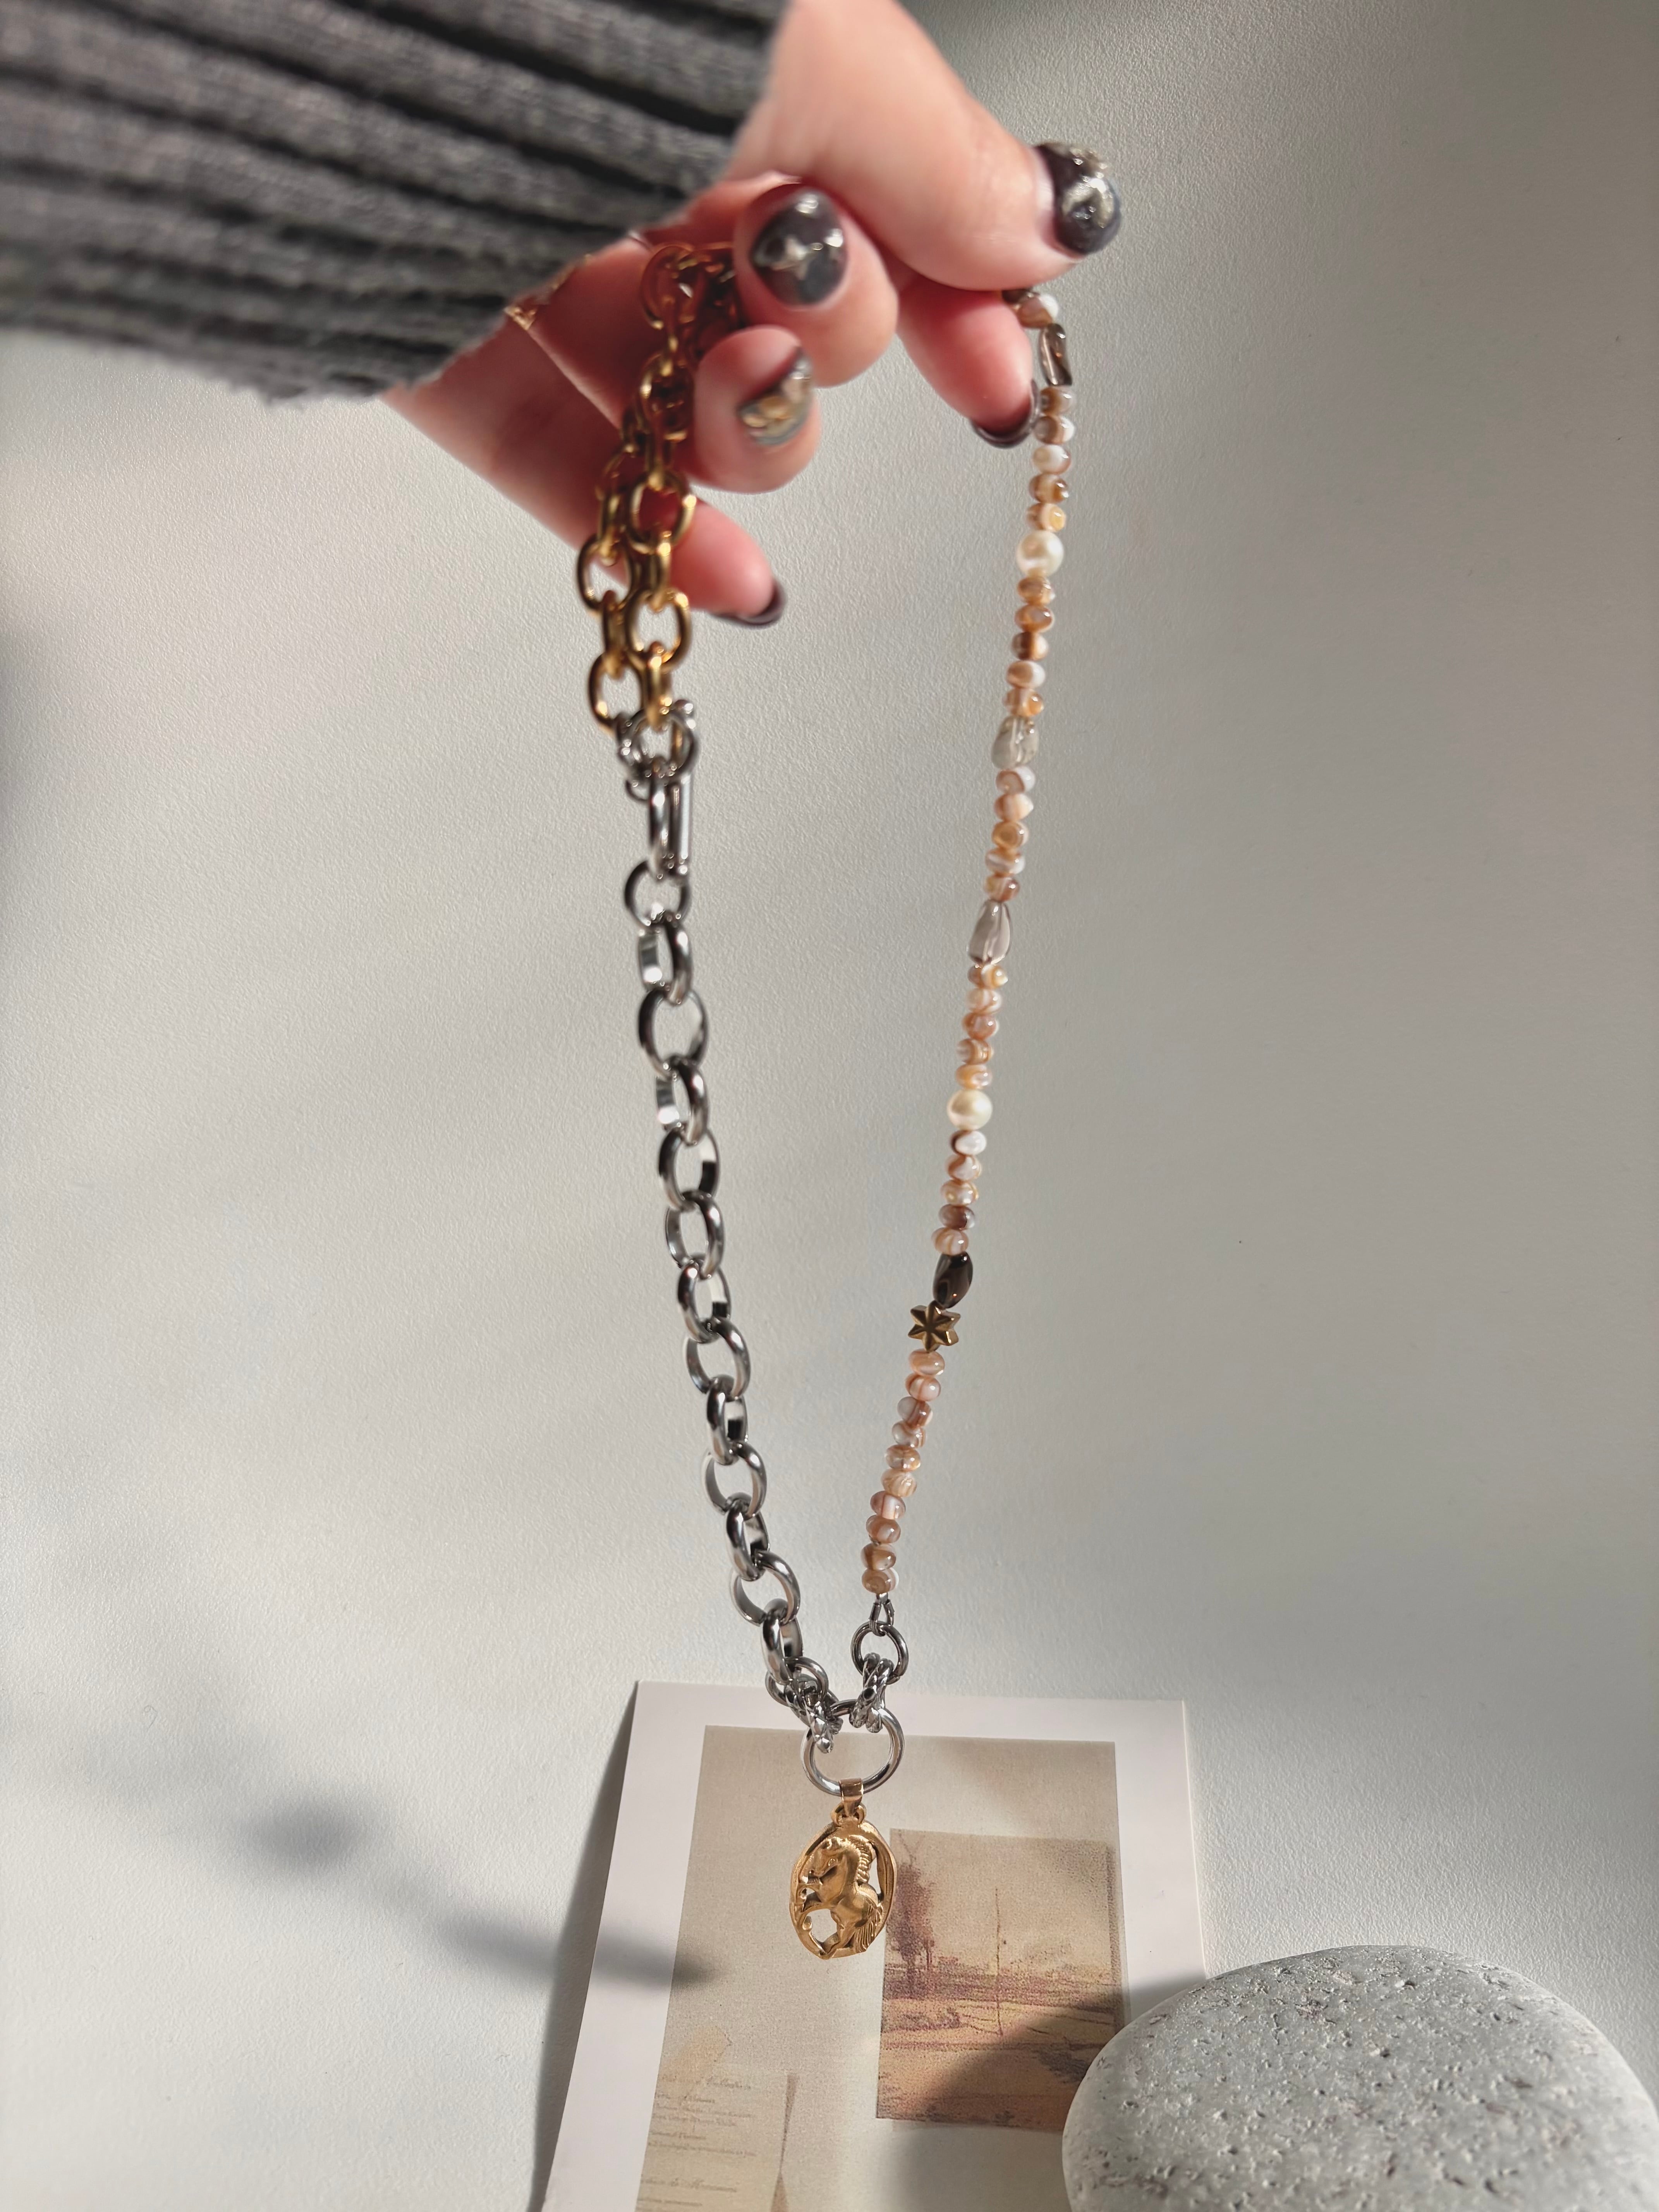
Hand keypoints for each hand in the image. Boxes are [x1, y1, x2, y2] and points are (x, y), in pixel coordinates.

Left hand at [386, 0, 1117, 618]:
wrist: (307, 31)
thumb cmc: (550, 6)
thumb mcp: (789, 48)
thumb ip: (920, 146)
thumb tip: (1041, 220)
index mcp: (724, 49)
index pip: (875, 190)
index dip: (953, 294)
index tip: (999, 384)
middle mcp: (624, 133)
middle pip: (789, 300)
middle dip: (831, 338)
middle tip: (794, 310)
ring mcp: (521, 232)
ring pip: (683, 388)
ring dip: (748, 431)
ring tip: (732, 397)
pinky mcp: (422, 316)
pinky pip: (551, 447)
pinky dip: (642, 521)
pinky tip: (737, 584)